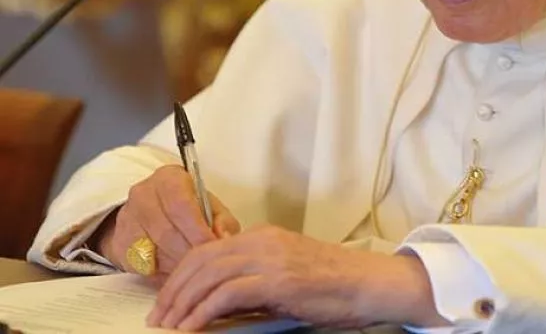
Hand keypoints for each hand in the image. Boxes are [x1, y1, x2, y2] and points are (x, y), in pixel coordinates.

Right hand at [96, 165, 240, 277]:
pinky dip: (165, 276)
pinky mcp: (119, 246)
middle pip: (166, 233)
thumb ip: (223, 221)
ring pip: (154, 254)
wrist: (151, 210)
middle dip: (190, 253)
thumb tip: (224, 239)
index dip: (198, 231)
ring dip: (179, 267)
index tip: (214, 247)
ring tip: (196, 270)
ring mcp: (126, 221)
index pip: (180, 206)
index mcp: (168, 179)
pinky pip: (144, 268)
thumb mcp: (211, 206)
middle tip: (208, 265)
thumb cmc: (189, 208)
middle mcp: (142, 196)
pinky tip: (178, 274)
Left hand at [146, 225, 444, 330]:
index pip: (207, 250)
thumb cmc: (334, 285)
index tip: (167, 301)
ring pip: (208, 275)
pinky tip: (190, 329)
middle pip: (200, 261)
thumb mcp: (287, 275)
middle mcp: (263, 241)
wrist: (371, 284)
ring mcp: (271, 259)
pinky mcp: (278, 281)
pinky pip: (226, 294)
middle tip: (158, 319)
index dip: (180, 276)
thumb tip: (217, 304)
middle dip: (173, 292)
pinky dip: (202, 313)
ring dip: (182, 304)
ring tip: (168, 328)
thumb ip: (253, 281)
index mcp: (263, 236)